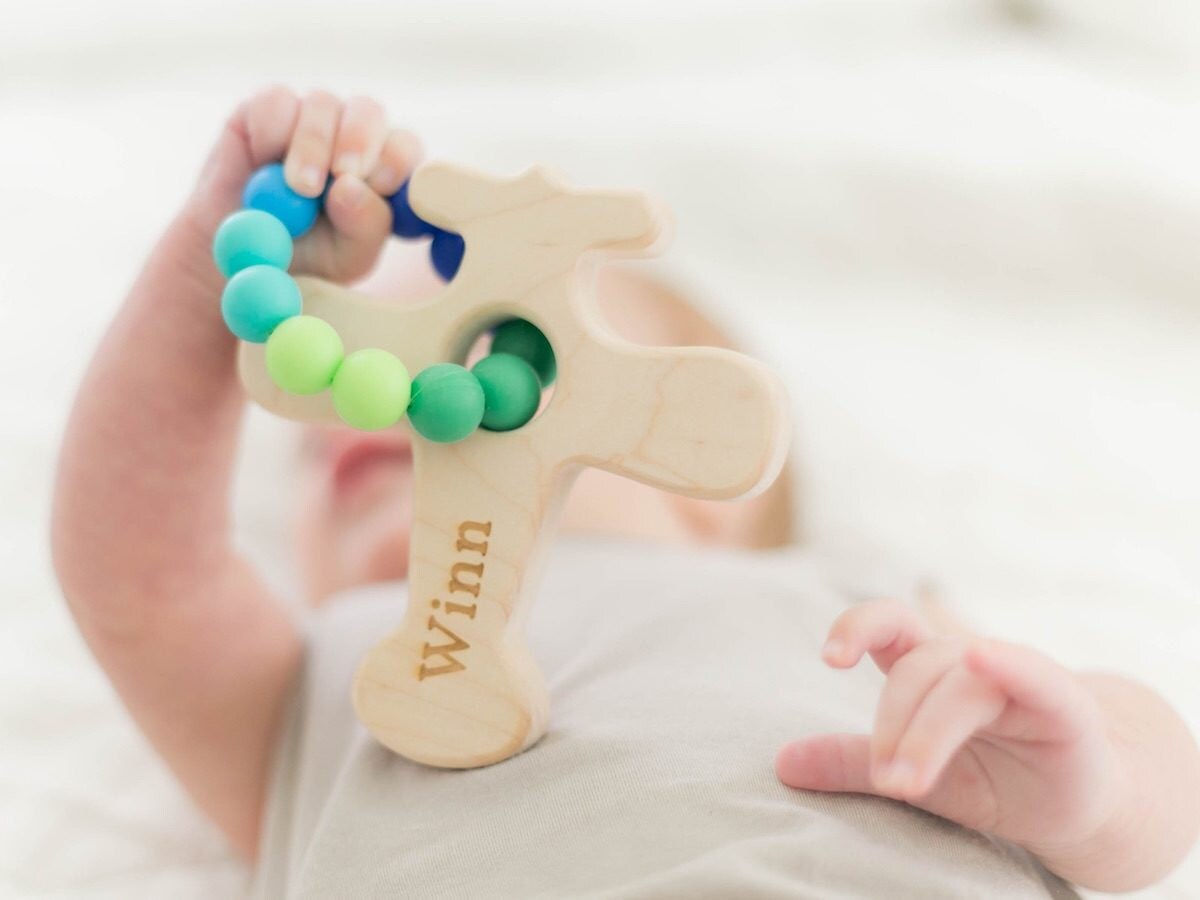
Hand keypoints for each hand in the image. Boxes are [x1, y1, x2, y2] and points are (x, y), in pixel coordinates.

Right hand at [191, 86, 420, 282]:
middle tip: (343, 173)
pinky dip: (272, 133)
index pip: (404, 148)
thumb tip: (351, 188)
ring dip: (314, 146)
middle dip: (360, 141)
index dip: (397, 161)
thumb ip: (363, 229)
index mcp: (382, 166)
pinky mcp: (266, 108)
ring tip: (300, 187)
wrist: (243, 255)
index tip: (381, 185)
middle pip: (369, 112)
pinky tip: (262, 164)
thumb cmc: (307, 254)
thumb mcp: (345, 257)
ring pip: (323, 104)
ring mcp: (311, 116)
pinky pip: (276, 102)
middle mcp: (352, 133)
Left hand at [775, 600, 1126, 858]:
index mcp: (929, 669)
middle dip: (893, 724)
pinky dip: (1007, 665)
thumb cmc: (992, 778)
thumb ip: (853, 764)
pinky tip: (983, 659)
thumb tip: (782, 764)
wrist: (1079, 807)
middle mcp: (969, 663)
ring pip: (960, 684)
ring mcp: (1017, 678)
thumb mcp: (915, 776)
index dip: (856, 628)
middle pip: (917, 668)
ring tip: (904, 783)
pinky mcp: (1064, 706)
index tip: (829, 658)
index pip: (887, 626)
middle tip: (886, 779)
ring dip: (927, 734)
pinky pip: (1032, 676)